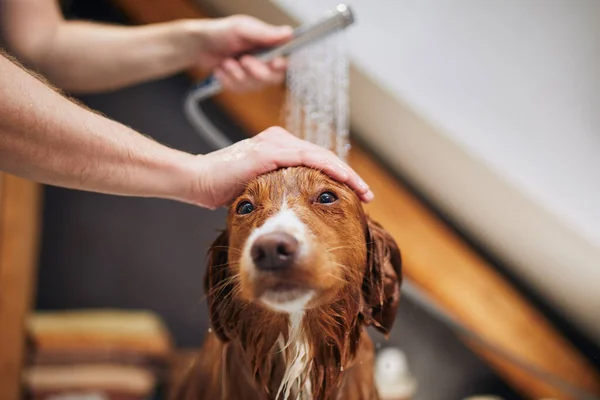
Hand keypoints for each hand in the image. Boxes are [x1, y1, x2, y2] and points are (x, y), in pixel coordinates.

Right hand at [191, 127, 373, 208]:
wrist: (198, 180)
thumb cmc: (222, 187)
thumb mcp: (257, 187)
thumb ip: (276, 189)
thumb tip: (294, 206)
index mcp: (277, 147)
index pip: (315, 161)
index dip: (336, 176)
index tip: (353, 194)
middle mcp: (280, 140)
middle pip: (323, 157)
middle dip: (348, 177)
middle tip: (367, 194)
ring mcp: (276, 143)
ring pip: (321, 156)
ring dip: (346, 174)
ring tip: (363, 191)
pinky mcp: (271, 151)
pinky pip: (308, 159)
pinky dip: (329, 169)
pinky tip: (345, 181)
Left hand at [192, 15, 292, 92]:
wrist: (199, 46)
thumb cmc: (220, 32)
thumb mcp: (242, 28)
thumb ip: (264, 33)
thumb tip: (288, 33)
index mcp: (269, 44)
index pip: (286, 59)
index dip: (282, 65)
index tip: (275, 63)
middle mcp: (265, 60)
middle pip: (274, 78)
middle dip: (257, 72)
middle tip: (244, 60)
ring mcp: (254, 74)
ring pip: (255, 86)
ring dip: (237, 75)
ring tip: (226, 62)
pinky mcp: (242, 84)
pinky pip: (241, 90)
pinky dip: (228, 80)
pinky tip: (221, 70)